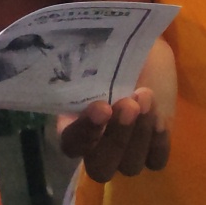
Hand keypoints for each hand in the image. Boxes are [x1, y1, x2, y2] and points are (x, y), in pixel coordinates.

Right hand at [57, 37, 174, 180]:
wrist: (142, 46)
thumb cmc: (110, 47)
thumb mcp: (89, 49)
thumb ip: (70, 54)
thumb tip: (46, 37)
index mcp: (72, 124)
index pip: (72, 145)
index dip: (85, 132)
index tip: (100, 106)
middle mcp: (98, 145)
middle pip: (101, 167)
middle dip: (117, 137)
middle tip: (128, 102)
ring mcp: (127, 150)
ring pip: (130, 165)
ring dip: (140, 133)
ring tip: (146, 95)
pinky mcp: (155, 147)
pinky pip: (156, 160)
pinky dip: (157, 140)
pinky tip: (159, 115)